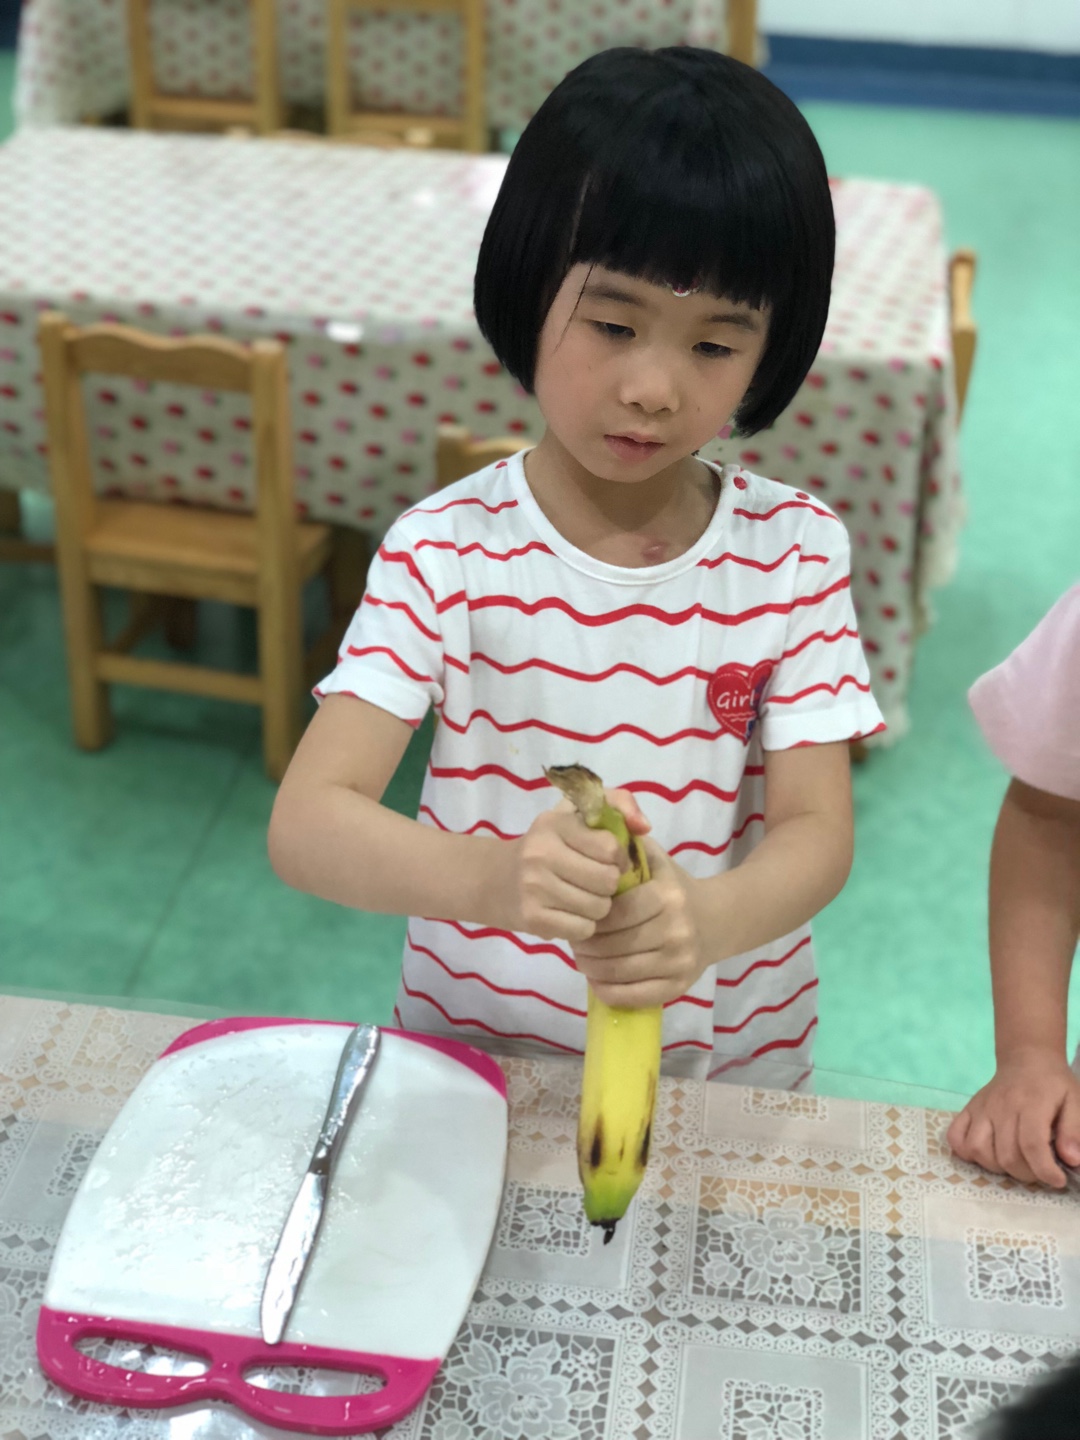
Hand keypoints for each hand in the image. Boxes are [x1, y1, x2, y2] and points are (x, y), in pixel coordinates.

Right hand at [499, 790, 649, 942]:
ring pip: (598, 908)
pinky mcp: (534, 919)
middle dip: (608, 885)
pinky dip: (583, 925)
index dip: (618, 857)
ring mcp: (534, 888)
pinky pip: (584, 929)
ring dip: (598, 906)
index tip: (608, 859)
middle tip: (594, 882)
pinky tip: (570, 914)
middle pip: (607, 881)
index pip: (610, 847)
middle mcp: (540, 854)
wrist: (496, 880)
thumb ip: (618, 803)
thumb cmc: (550, 844)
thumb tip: (644, 826)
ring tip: (582, 897)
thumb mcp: (578, 813)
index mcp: (555, 824)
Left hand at [571, 837, 705, 1006]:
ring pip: (620, 972)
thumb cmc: (674, 887)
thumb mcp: (656, 858)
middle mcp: (676, 931)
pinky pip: (634, 996)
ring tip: (583, 958)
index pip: (615, 913)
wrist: (716, 920)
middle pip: (614, 945)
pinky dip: (608, 991)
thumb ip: (627, 844)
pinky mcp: (679, 987)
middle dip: (586, 945)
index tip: (579, 914)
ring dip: (592, 968)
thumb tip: (594, 831)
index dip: (591, 917)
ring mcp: (679, 962)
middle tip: (575, 940)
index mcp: (667, 896)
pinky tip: (598, 979)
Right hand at [946, 1051, 1079, 1188]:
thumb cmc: (1053, 1084)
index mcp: (1031, 1104)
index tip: (1057, 1180)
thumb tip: (1071, 1160)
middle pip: (1006, 1154)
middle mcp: (1001, 1107)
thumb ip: (1074, 1131)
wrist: (1027, 1059)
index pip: (1032, 1145)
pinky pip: (955, 1137)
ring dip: (998, 1167)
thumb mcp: (1075, 1102)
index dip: (1044, 1171)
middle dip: (1026, 1174)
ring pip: (978, 1150)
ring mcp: (980, 1108)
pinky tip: (986, 1154)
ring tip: (1015, 1163)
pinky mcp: (968, 1110)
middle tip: (1040, 1171)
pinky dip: (966, 1152)